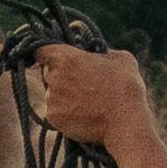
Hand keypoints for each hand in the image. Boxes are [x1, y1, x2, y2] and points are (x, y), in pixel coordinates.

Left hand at [32, 37, 155, 159]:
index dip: (48, 54)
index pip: (41, 51)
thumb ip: (100, 49)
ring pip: (52, 93)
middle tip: (82, 84)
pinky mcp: (53, 118)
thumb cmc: (125, 87)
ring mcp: (51, 99)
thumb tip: (90, 46)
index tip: (56, 59)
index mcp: (66, 57)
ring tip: (87, 102)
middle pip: (48, 73)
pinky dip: (65, 112)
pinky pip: (55, 111)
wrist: (125, 121)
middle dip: (61, 77)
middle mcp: (53, 77)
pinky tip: (84, 114)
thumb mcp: (120, 57)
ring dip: (64, 95)